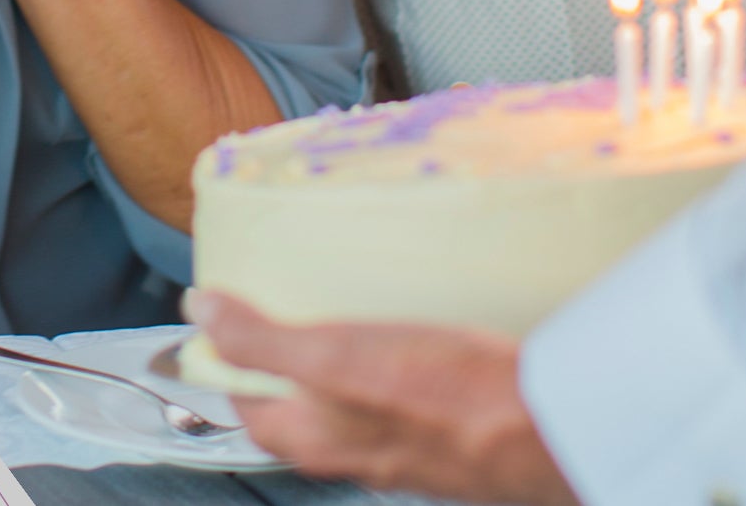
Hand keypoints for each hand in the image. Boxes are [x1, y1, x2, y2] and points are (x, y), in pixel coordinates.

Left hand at [190, 292, 578, 505]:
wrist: (547, 428)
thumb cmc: (439, 398)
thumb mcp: (331, 358)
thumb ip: (260, 342)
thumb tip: (199, 312)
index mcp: (316, 440)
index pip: (247, 405)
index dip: (229, 360)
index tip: (226, 312)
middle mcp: (356, 450)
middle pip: (298, 401)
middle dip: (286, 352)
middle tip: (287, 294)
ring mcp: (405, 444)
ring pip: (351, 397)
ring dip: (340, 352)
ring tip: (346, 299)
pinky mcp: (449, 428)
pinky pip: (402, 391)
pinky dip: (391, 356)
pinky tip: (411, 323)